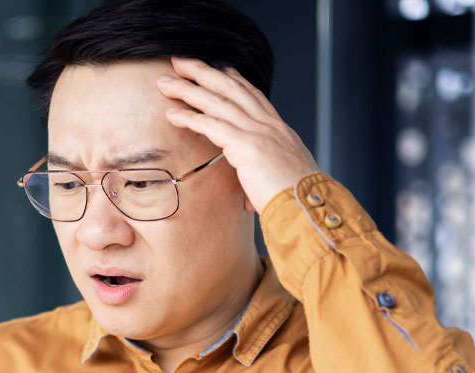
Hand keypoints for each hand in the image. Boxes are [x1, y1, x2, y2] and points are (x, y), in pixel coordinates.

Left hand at [157, 56, 319, 212]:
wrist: (309, 208)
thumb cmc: (297, 202)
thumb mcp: (281, 181)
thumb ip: (262, 179)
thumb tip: (250, 195)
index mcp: (280, 131)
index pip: (253, 96)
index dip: (233, 79)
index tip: (218, 67)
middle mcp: (270, 125)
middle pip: (232, 88)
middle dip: (204, 72)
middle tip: (181, 61)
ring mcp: (259, 132)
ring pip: (218, 101)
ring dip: (188, 89)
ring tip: (165, 82)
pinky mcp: (247, 146)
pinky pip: (212, 125)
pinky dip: (190, 118)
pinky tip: (172, 115)